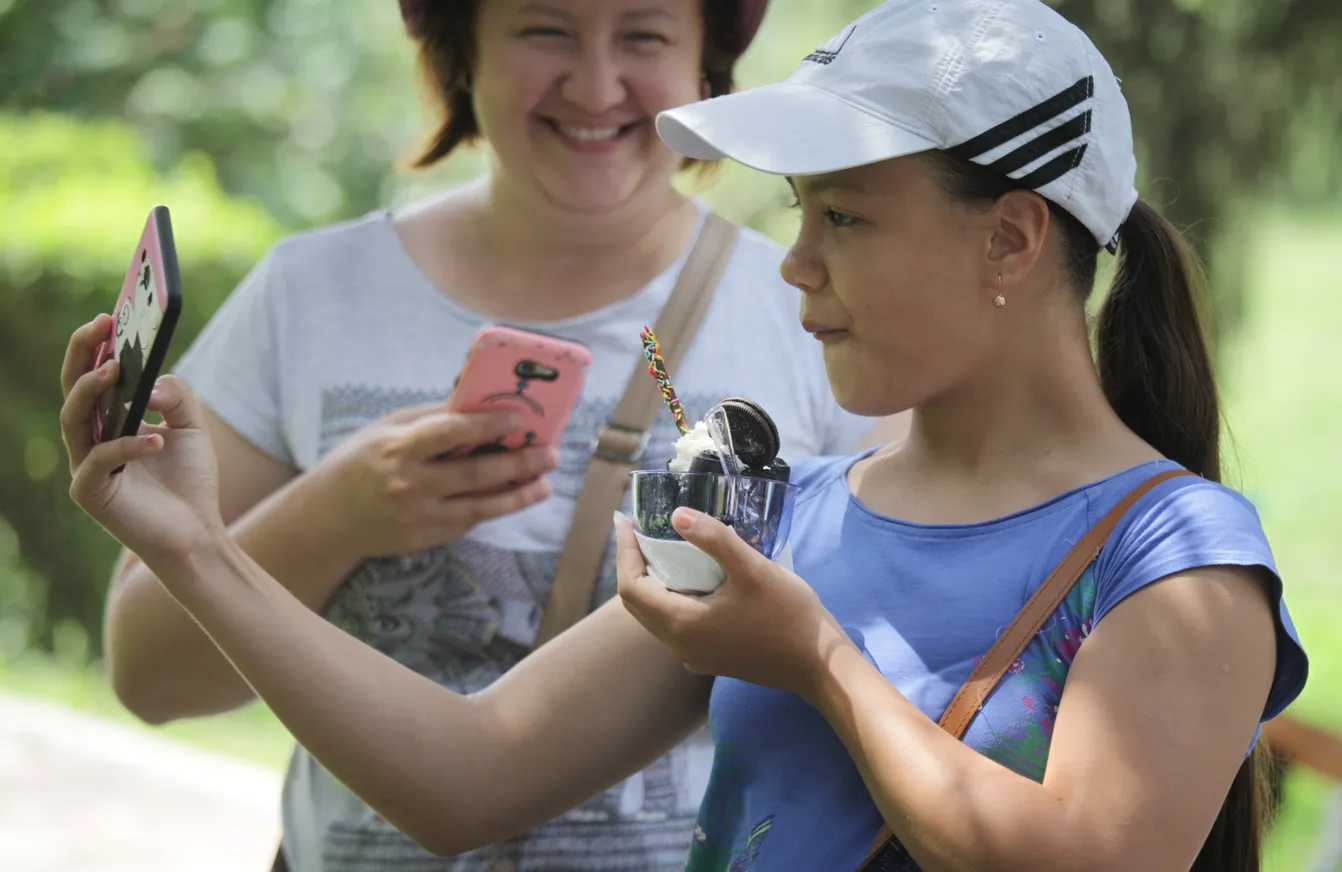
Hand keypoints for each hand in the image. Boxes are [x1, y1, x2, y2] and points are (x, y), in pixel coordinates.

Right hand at [60, 315, 223, 561]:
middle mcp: (90, 440)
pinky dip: (129, 445)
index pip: (91, 377)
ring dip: (92, 391)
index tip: (108, 317)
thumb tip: (152, 381)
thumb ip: (176, 396)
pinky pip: (101, 460)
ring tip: (115, 370)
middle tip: (100, 326)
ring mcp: (86, 466)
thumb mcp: (191, 427)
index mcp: (108, 421)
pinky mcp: (91, 493)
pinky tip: (158, 439)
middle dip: (83, 354)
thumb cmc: (189, 481)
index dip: (93, 346)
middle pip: (72, 389)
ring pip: (73, 420)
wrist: (197, 533)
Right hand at [313, 400, 558, 556]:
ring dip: (518, 494)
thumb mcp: (384, 429)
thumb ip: (428, 417)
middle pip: (477, 473)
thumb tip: (475, 403)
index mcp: (399, 448)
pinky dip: (493, 509)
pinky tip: (513, 497)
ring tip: (544, 484)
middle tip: (549, 454)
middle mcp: (411, 484)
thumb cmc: (357, 463)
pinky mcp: (425, 539)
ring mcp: (420, 516)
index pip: (453, 432)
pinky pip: (468, 522)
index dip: (490, 423)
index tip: (520, 417)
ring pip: (482, 506)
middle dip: (519, 463)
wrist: (326, 519)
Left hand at [615, 510, 856, 702]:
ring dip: (652, 582)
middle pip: (638, 604)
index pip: (631, 588)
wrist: (818, 665)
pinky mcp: (710, 658)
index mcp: (682, 625)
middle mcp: (680, 646)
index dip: (625, 553)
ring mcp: (694, 656)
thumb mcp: (752, 569)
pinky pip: (676, 625)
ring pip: (657, 615)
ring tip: (661, 547)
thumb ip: (713, 540)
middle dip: (634, 565)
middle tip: (640, 530)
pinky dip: (671, 598)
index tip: (627, 521)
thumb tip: (677, 515)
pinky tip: (690, 578)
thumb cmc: (788, 615)